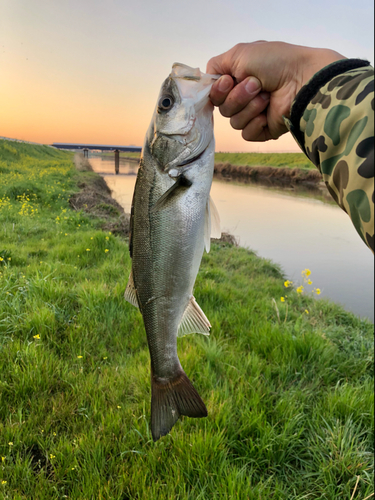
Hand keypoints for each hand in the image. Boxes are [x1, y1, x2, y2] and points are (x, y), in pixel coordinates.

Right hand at [207, 42, 344, 141]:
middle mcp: (244, 97)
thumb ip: (216, 66)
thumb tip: (207, 81)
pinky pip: (246, 134)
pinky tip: (267, 113)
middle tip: (256, 85)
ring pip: (234, 122)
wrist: (301, 79)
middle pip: (222, 109)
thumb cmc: (275, 61)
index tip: (229, 81)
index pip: (214, 94)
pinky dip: (255, 123)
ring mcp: (254, 114)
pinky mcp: (263, 130)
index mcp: (237, 80)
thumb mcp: (239, 53)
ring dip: (249, 107)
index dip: (218, 91)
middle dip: (237, 97)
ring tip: (266, 96)